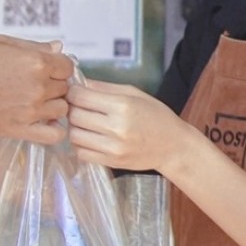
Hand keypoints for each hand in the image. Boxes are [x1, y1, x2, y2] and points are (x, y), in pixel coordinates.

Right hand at [0, 35, 72, 143]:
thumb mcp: (1, 43)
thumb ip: (34, 46)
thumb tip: (58, 48)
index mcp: (36, 62)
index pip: (67, 66)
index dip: (58, 66)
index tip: (47, 68)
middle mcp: (38, 87)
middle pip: (64, 87)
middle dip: (53, 84)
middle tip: (35, 83)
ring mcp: (31, 110)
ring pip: (61, 109)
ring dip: (53, 105)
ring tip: (36, 101)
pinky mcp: (21, 129)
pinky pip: (54, 134)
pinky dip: (54, 129)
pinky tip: (43, 121)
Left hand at [66, 78, 194, 173]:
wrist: (174, 147)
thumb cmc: (155, 115)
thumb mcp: (134, 93)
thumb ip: (104, 88)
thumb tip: (78, 83)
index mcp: (122, 106)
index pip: (80, 97)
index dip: (72, 92)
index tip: (75, 92)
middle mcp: (116, 127)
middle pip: (74, 116)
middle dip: (71, 108)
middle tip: (78, 107)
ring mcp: (113, 148)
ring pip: (74, 135)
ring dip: (74, 127)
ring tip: (84, 122)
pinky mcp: (111, 162)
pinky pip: (81, 153)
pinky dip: (80, 144)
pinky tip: (89, 138)